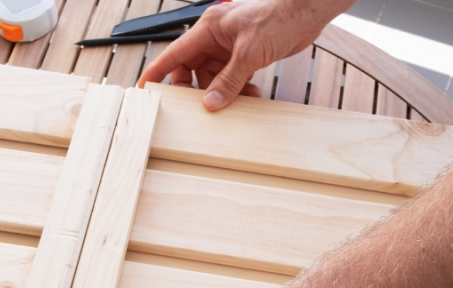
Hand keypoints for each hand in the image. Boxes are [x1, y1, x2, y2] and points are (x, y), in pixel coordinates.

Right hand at [137, 0, 349, 110]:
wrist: (306, 13)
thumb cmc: (278, 18)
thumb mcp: (249, 53)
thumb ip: (229, 80)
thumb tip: (212, 102)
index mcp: (208, 29)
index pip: (175, 53)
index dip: (158, 71)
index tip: (145, 87)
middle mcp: (215, 38)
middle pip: (192, 70)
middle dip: (198, 90)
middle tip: (202, 107)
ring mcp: (230, 47)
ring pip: (213, 77)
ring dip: (223, 92)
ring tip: (238, 100)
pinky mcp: (245, 55)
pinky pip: (231, 77)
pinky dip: (237, 89)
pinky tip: (250, 94)